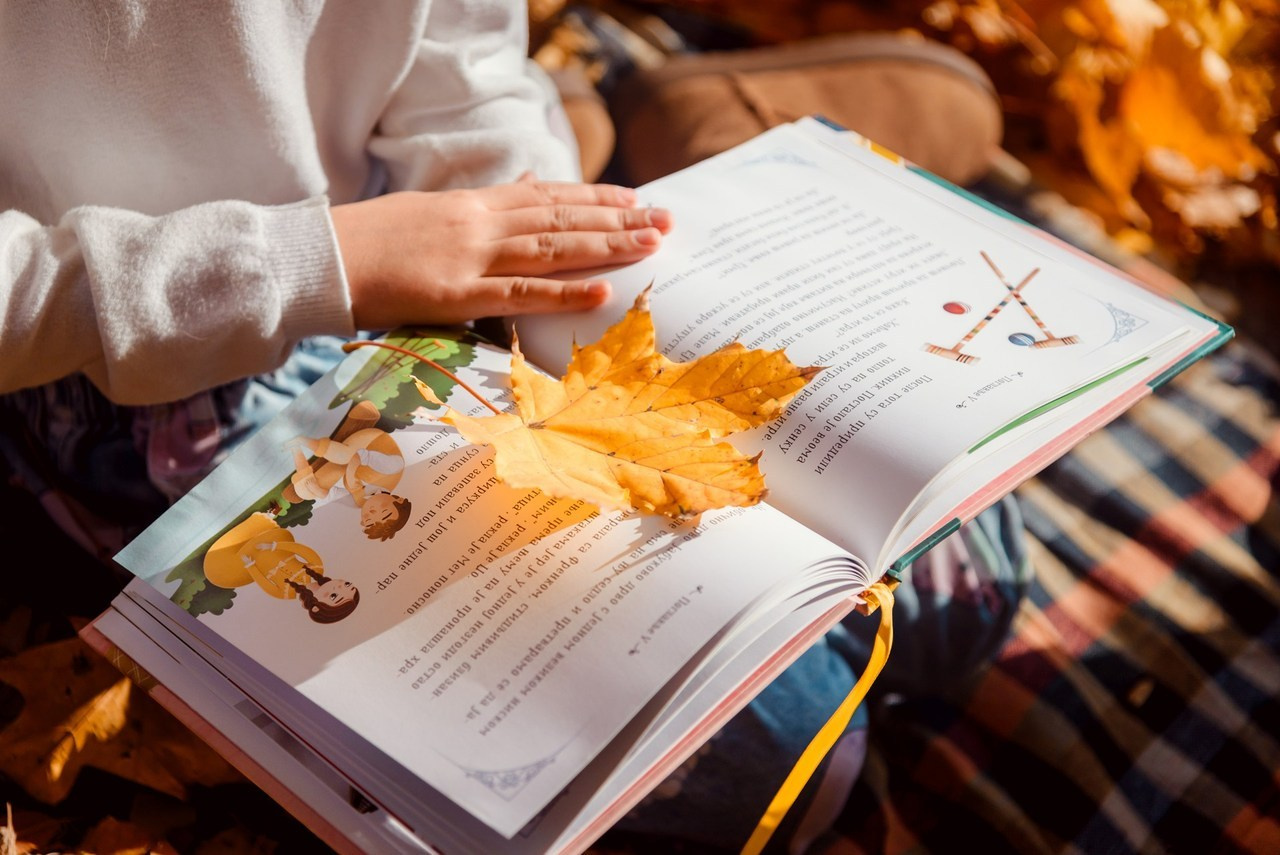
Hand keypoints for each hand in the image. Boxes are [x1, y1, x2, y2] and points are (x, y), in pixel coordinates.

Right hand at [330, 181, 671, 328]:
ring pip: (552, 248)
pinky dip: (564, 292)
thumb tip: (521, 190)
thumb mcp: (427, 212)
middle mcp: (479, 223)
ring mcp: (471, 258)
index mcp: (470, 204)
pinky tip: (602, 289)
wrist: (321, 258)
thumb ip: (477, 208)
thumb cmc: (368, 241)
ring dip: (606, 245)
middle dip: (617, 219)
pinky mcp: (457, 295)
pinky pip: (521, 294)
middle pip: (561, 218)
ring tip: (651, 243)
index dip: (594, 197)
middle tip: (665, 219)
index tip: (633, 199)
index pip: (546, 196)